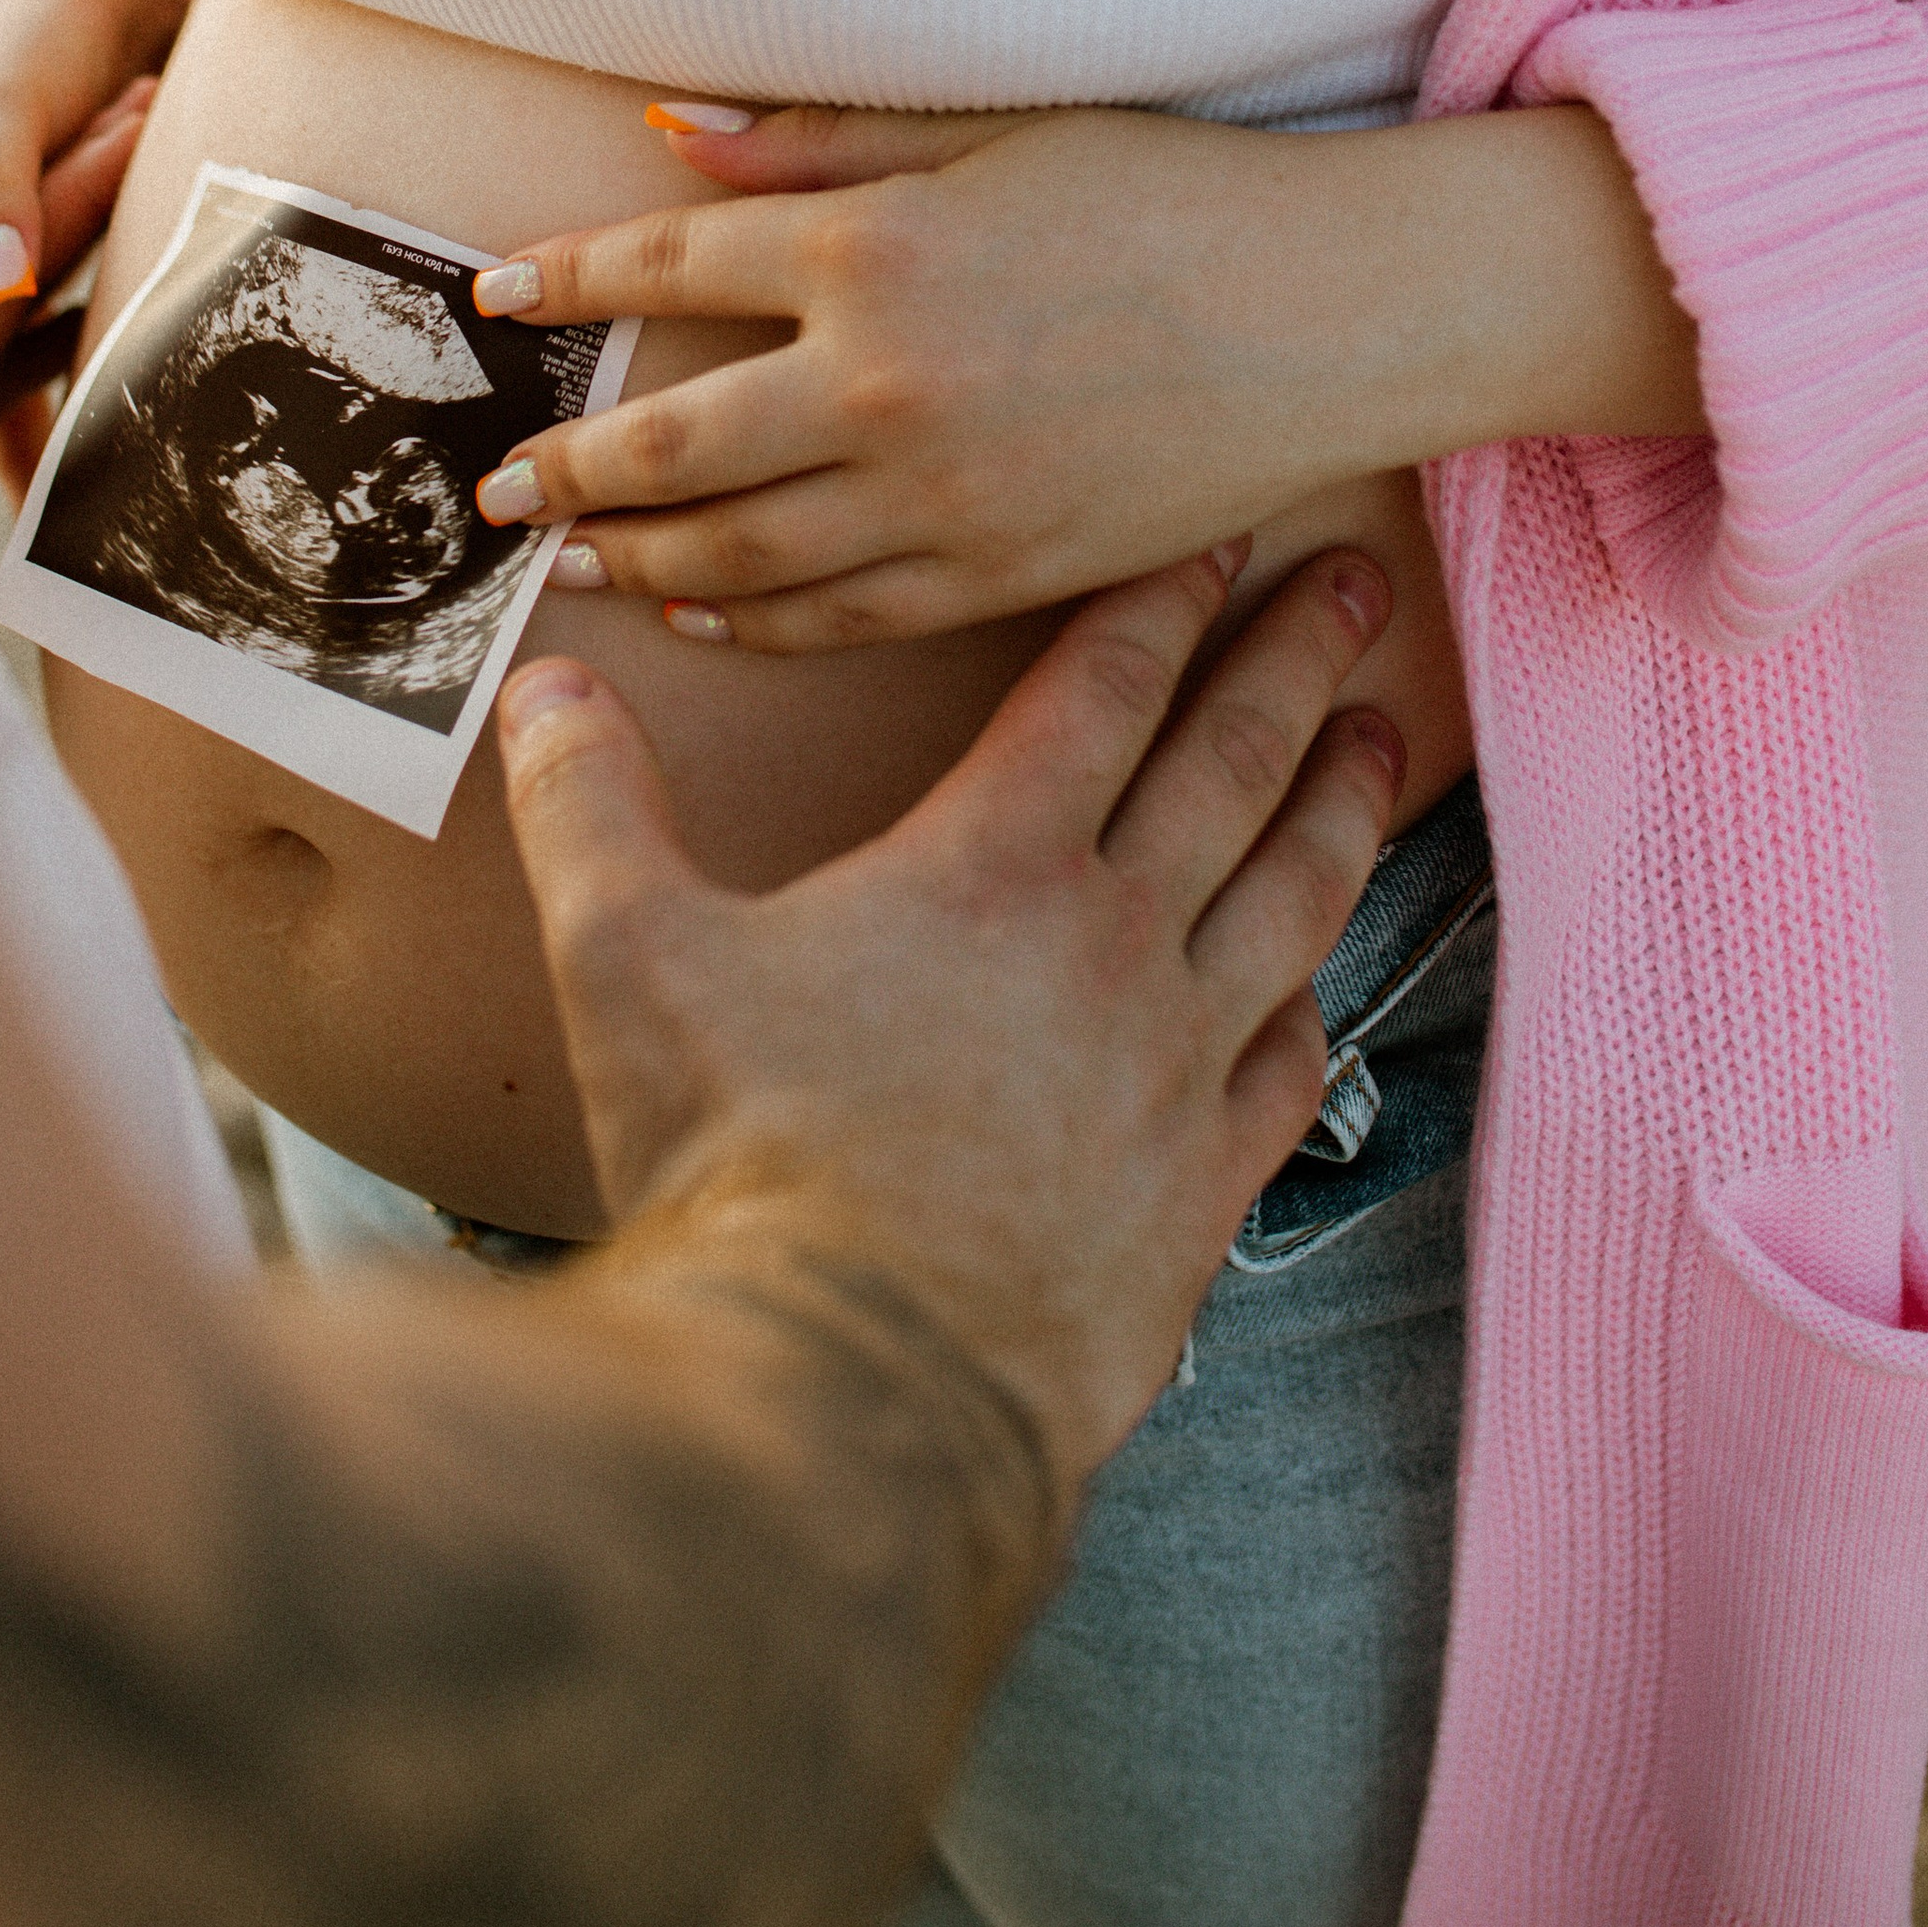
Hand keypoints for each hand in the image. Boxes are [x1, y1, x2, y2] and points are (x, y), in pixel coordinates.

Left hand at [470, 95, 1703, 648]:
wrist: (1340, 313)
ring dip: (635, 557)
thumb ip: (818, 146)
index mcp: (873, 247)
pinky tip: (703, 613)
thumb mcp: (989, 136)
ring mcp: (939, 496)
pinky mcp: (998, 575)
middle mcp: (882, 382)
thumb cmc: (1174, 196)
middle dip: (566, 467)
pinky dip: (750, 622)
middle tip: (496, 485)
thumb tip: (667, 130)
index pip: (668, 265)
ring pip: (736, 552)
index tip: (499, 302)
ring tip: (570, 557)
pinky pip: (837, 617)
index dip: (568, 285)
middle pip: (670, 443)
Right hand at [499, 540, 1404, 1496]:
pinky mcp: (1198, 1191)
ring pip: (1293, 900)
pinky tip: (1318, 985)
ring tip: (1381, 743)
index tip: (1227, 534)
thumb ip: (587, 804)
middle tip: (1356, 586)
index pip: (1105, 688)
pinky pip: (1287, 1069)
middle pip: (1230, 767)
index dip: (1168, 599)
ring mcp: (1173, 1071)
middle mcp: (1111, 945)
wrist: (846, 1392)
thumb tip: (546, 684)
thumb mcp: (626, 956)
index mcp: (991, 865)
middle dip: (1293, 662)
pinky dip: (1312, 1002)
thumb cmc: (737, 1162)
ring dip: (1341, 806)